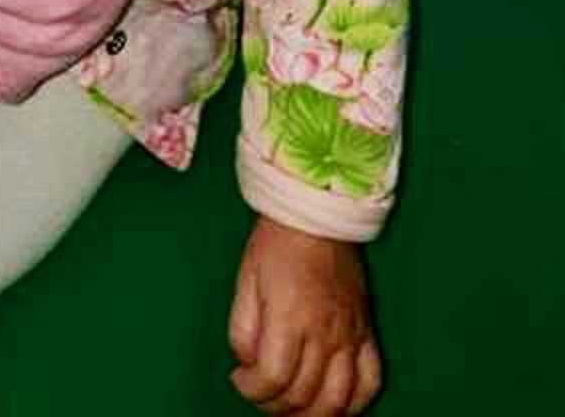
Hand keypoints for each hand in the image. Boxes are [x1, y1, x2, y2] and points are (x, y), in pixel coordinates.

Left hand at [228, 214, 380, 414]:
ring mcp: (350, 335)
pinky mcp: (366, 331)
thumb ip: (242, 329)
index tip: (239, 380)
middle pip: (303, 395)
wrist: (318, 214)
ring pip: (338, 400)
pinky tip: (336, 404)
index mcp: (289, 318)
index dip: (251, 390)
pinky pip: (371, 380)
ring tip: (294, 409)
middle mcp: (324, 333)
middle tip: (262, 395)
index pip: (272, 379)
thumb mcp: (246, 280)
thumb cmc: (277, 244)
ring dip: (313, 415)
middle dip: (275, 406)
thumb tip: (248, 365)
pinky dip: (355, 404)